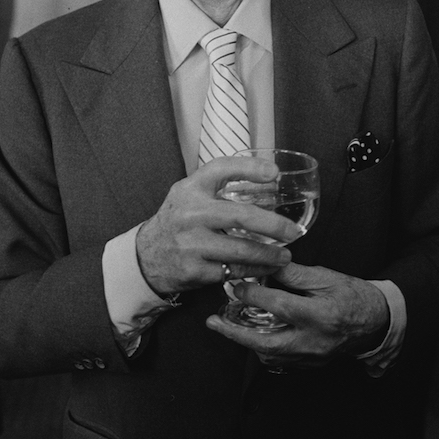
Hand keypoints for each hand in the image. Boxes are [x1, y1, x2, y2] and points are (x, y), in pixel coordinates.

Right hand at [136, 157, 301, 294]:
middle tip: (293, 231)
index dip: (249, 168)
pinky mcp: (195, 270)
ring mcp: (192, 244)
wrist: (146, 257)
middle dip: (273, 225)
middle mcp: (190, 214)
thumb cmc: (178, 222)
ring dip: (269, 254)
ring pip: (241, 250)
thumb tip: (266, 179)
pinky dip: (253, 270)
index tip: (274, 174)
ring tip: (284, 255)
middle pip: (241, 216)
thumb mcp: (189, 195)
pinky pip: (233, 271)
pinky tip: (264, 268)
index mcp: (191, 189)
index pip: (221, 169)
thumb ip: (217, 186)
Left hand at [205, 263, 389, 369]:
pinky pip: (280, 361)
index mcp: (321, 314)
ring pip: (269, 356)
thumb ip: (295, 274)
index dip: (254, 295)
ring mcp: (312, 357)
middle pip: (266, 343)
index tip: (235, 285)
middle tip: (213, 322)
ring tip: (229, 325)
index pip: (279, 306)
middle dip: (235, 333)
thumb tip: (266, 265)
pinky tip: (253, 334)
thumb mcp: (327, 277)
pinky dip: (263, 348)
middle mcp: (314, 341)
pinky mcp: (310, 365)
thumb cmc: (354, 295)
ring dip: (247, 341)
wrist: (377, 322)